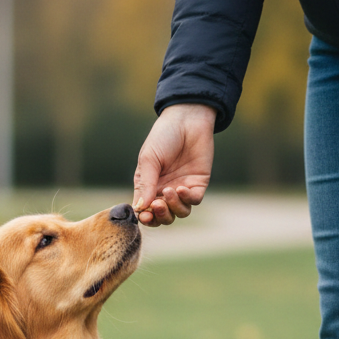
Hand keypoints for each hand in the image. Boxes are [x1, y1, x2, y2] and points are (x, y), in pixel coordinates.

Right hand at [132, 104, 215, 225]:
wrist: (187, 120)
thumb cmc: (163, 136)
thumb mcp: (149, 159)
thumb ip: (145, 184)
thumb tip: (140, 208)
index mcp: (149, 187)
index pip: (146, 211)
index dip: (146, 218)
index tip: (145, 216)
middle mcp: (165, 191)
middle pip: (163, 217)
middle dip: (160, 216)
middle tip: (158, 204)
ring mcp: (182, 189)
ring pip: (179, 212)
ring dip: (173, 207)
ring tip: (169, 192)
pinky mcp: (198, 184)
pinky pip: (193, 201)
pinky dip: (187, 199)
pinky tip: (181, 188)